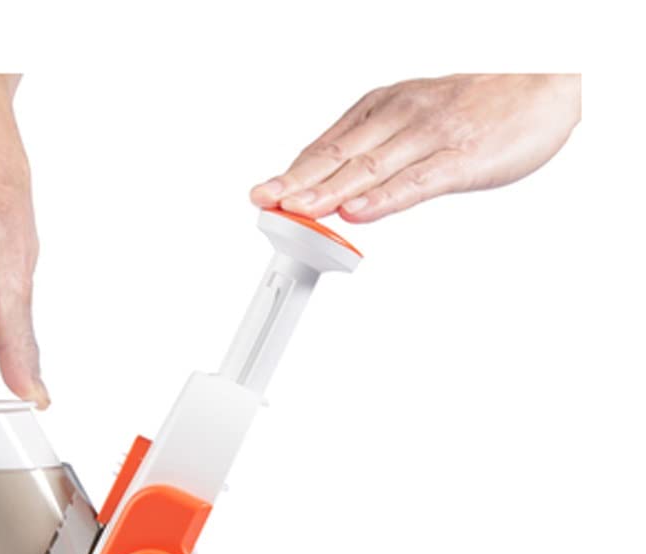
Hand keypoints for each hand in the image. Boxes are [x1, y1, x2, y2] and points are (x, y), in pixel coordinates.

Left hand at [251, 74, 579, 223]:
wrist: (547, 86)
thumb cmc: (478, 106)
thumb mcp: (413, 119)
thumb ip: (374, 151)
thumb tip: (331, 187)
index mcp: (384, 107)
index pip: (327, 145)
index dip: (292, 173)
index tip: (262, 196)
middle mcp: (400, 116)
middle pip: (338, 155)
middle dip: (296, 182)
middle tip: (263, 201)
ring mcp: (430, 136)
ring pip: (369, 168)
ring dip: (328, 191)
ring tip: (296, 211)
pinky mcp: (460, 158)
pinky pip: (416, 181)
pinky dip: (383, 198)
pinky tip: (357, 211)